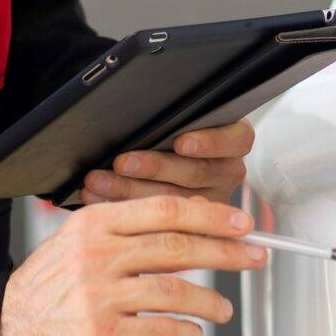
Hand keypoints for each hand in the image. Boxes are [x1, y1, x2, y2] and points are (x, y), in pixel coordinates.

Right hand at [0, 195, 257, 335]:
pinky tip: (192, 334)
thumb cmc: (48, 287)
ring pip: (175, 291)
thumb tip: (191, 234)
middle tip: (254, 257)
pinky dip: (185, 333)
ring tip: (223, 310)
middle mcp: (98, 255)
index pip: (165, 210)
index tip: (240, 222)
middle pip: (177, 246)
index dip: (210, 214)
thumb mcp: (79, 244)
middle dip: (225, 252)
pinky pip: (160, 330)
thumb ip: (128, 236)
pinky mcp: (102, 334)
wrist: (6, 328)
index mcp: (95, 224)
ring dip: (209, 301)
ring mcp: (100, 295)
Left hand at [79, 119, 254, 205]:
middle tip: (123, 162)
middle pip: (196, 172)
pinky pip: (156, 219)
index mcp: (234, 140)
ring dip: (130, 188)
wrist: (169, 164)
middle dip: (154, 166)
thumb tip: (143, 112)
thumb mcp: (181, 120)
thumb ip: (172, 120)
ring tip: (100, 181)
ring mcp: (210, 200)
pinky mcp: (189, 223)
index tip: (181, 143)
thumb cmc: (172, 132)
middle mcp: (227, 171)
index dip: (210, 142)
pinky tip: (99, 198)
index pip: (236, 140)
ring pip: (173, 199)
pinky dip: (123, 205)